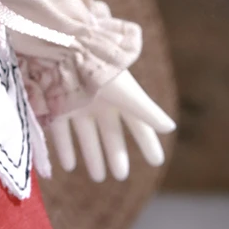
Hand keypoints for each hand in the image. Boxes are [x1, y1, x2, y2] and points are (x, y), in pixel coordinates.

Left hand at [48, 70, 175, 181]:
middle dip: (116, 153)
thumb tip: (170, 128)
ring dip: (92, 155)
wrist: (70, 52)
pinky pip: (62, 130)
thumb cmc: (104, 73)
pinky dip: (65, 148)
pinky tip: (69, 166)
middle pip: (110, 133)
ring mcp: (78, 104)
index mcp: (120, 98)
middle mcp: (100, 102)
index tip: (156, 161)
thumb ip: (148, 112)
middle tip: (121, 176)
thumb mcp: (128, 94)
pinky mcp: (58, 106)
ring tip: (98, 177)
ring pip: (87, 135)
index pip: (138, 124)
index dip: (147, 142)